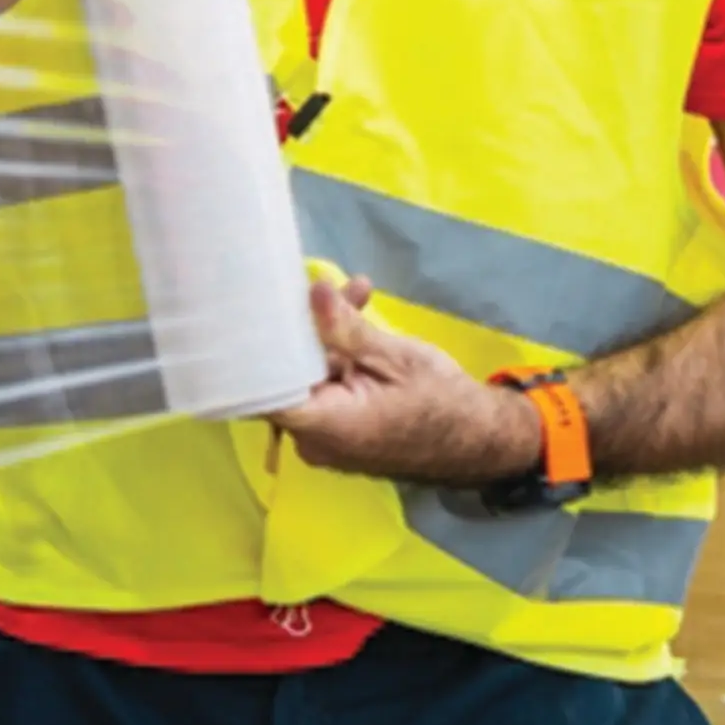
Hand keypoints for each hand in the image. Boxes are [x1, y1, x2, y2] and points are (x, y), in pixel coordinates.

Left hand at [267, 277, 543, 487]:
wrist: (479, 438)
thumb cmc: (442, 403)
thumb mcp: (395, 357)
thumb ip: (347, 329)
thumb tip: (314, 291)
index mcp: (325, 426)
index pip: (262, 393)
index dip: (248, 354)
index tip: (245, 312)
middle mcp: (314, 437)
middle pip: (287, 376)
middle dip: (302, 327)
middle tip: (319, 285)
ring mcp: (325, 434)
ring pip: (309, 375)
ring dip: (327, 336)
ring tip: (355, 292)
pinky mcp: (339, 425)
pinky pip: (326, 386)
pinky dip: (338, 355)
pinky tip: (358, 313)